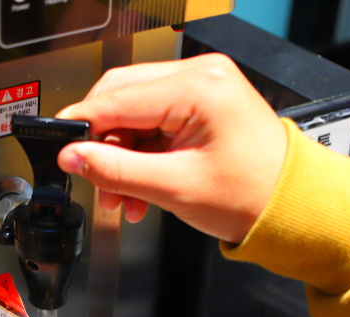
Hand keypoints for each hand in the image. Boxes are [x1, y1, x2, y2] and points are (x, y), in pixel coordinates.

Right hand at [56, 53, 286, 243]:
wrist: (290, 207)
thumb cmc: (253, 194)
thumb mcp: (174, 187)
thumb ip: (116, 170)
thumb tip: (73, 157)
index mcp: (198, 87)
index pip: (117, 99)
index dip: (82, 126)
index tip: (59, 149)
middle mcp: (200, 76)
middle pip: (121, 99)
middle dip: (103, 145)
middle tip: (94, 179)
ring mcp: (201, 87)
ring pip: (133, 114)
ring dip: (120, 157)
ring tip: (122, 197)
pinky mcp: (199, 104)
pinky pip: (152, 123)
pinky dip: (139, 156)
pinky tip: (139, 189)